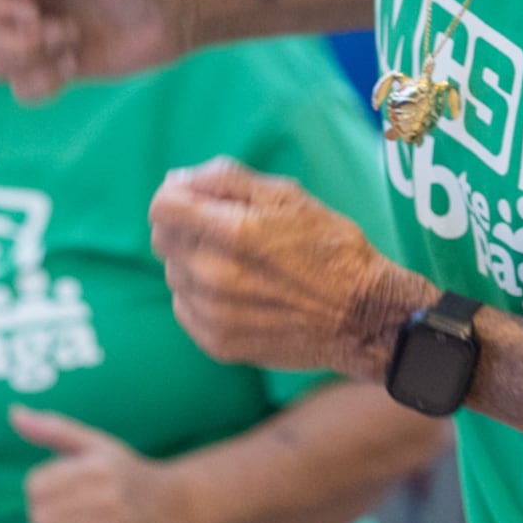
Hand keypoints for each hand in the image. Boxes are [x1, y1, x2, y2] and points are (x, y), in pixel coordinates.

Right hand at [0, 0, 177, 101]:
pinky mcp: (54, 68)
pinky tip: (73, 68)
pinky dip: (43, 84)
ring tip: (73, 45)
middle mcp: (26, 1)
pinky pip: (19, 90)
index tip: (33, 8)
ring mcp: (38, 37)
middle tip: (66, 31)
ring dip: (34, 60)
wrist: (174, 15)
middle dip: (19, 38)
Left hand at [12, 408, 174, 522]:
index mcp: (97, 470)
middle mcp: (103, 503)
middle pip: (39, 517)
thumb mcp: (96, 445)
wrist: (176, 512)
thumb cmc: (128, 475)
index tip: (73, 486)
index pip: (35, 486)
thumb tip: (14, 413)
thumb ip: (52, 429)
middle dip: (54, 512)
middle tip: (82, 508)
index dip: (50, 486)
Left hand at [150, 159, 416, 376]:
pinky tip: (238, 293)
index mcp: (233, 232)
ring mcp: (213, 313)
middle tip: (228, 231)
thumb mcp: (288, 195)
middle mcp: (215, 275)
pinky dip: (201, 296)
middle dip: (187, 227)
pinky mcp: (216, 342)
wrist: (360, 316)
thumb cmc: (330, 247)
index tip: (196, 199)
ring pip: (174, 274)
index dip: (176, 196)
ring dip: (195, 262)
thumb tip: (176, 180)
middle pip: (164, 240)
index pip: (162, 207)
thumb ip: (226, 179)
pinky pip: (184, 307)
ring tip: (240, 264)